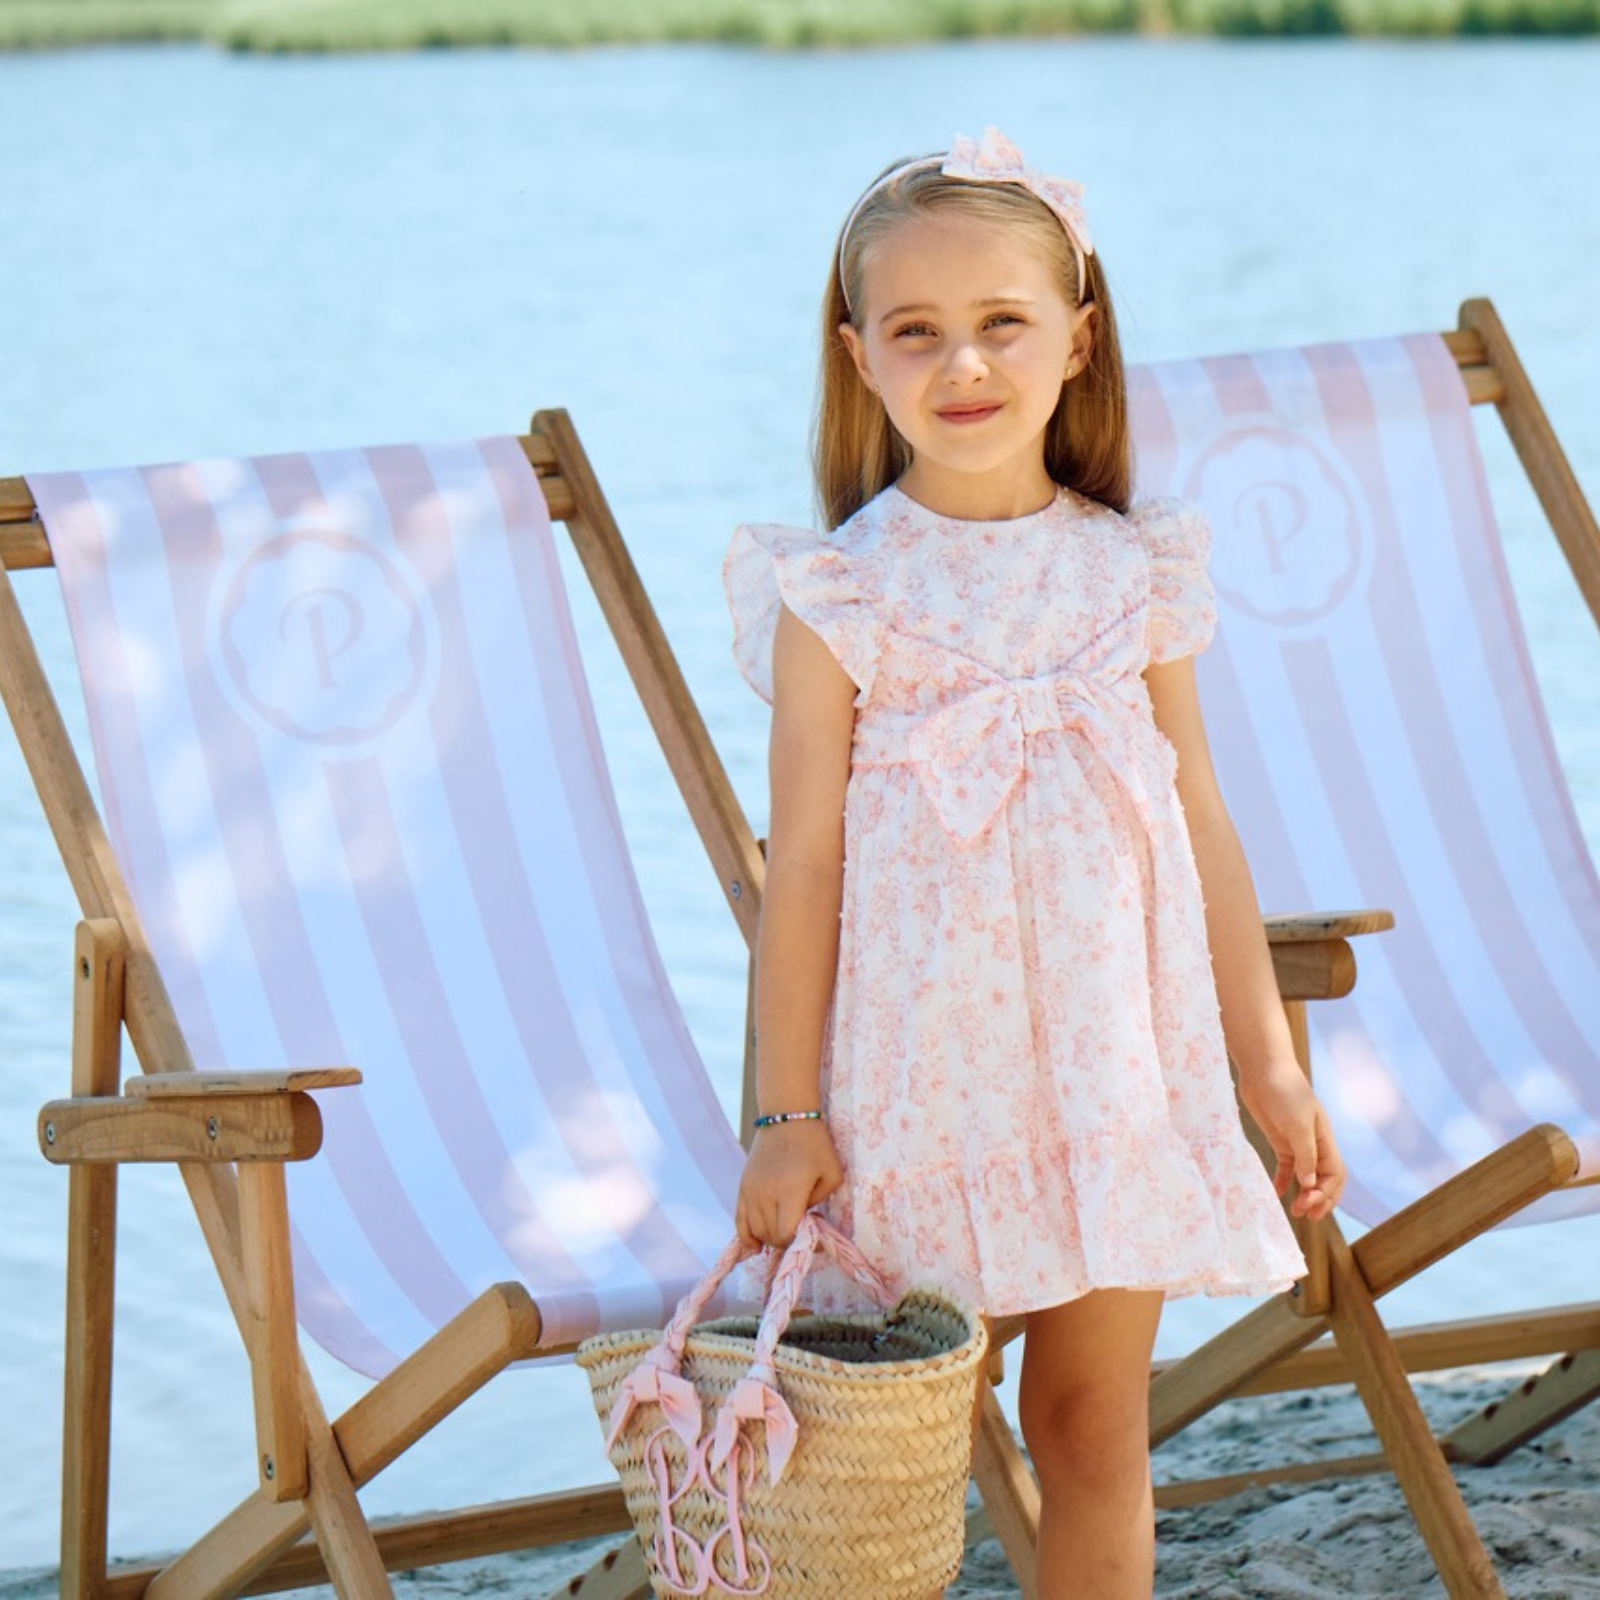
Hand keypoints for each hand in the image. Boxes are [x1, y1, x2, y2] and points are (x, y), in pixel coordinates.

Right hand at [735, 1121, 844, 1249]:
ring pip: (755, 1230)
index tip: (809, 1236)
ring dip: (769, 1238)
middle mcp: (766, 1194)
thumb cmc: (815, 1145)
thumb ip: (821, 1203)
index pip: (786, 1234)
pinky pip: (739, 1220)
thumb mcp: (832, 1174)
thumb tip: (804, 1219)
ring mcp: (751, 1191)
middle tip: (797, 1232)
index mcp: (790, 1192)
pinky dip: (746, 1236)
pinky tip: (754, 1247)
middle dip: (785, 1241)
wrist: (787, 1117)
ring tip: (782, 1233)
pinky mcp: (743, 1186)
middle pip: (770, 1235)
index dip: (797, 1242)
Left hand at [1237, 1062, 1345, 1221]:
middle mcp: (1314, 1143)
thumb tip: (1309, 1185)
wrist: (1263, 1069)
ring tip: (1294, 1211)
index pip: (1334, 1175)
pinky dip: (1283, 1181)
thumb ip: (1305, 1155)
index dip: (1326, 1193)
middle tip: (1303, 1215)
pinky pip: (1285, 1166)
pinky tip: (1276, 1194)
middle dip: (1319, 1199)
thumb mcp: (1298, 1124)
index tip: (1308, 1203)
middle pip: (1324, 1179)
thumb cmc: (1284, 1092)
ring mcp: (1297, 1142)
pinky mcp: (1279, 1139)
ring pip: (1306, 1176)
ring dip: (1303, 1194)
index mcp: (1325, 1140)